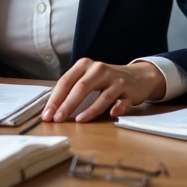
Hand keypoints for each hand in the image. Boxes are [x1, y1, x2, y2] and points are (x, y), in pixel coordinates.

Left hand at [42, 59, 165, 122]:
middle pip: (81, 87)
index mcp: (85, 65)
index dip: (55, 99)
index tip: (47, 115)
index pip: (66, 81)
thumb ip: (72, 89)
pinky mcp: (130, 91)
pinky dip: (117, 108)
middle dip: (67, 104)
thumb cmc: (106, 80)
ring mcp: (116, 80)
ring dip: (89, 110)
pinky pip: (122, 102)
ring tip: (78, 120)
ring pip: (101, 95)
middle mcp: (99, 69)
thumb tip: (52, 109)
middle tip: (57, 119)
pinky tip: (112, 114)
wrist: (138, 76)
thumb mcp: (88, 78)